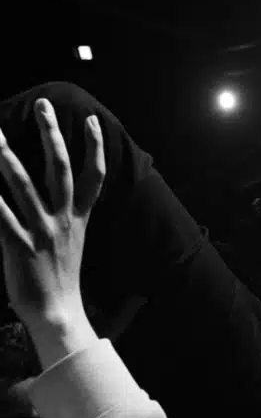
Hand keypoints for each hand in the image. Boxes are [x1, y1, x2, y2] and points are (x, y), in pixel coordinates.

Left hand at [0, 99, 104, 334]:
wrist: (58, 312)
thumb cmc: (61, 280)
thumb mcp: (71, 244)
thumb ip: (64, 218)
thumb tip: (61, 200)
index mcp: (78, 219)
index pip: (93, 177)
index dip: (94, 148)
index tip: (92, 120)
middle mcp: (63, 220)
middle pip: (61, 169)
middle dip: (53, 135)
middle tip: (44, 105)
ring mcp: (42, 231)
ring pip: (24, 185)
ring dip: (6, 156)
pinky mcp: (20, 246)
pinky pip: (2, 217)